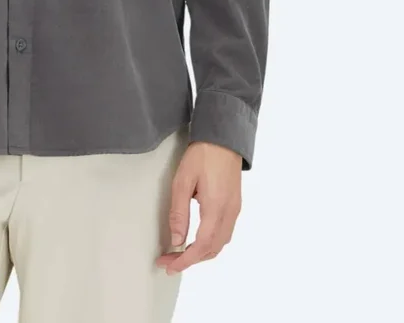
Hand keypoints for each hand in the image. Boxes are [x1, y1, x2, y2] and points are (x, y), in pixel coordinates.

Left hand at [155, 141, 241, 274]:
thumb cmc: (202, 155)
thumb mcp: (183, 181)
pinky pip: (224, 233)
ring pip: (220, 244)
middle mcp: (229, 213)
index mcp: (216, 208)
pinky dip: (210, 244)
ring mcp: (235, 210)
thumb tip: (176, 240)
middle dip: (190, 260)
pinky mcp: (235, 205)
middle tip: (169, 261)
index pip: (202, 246)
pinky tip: (196, 240)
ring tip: (179, 253)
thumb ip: (179, 212)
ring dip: (201, 253)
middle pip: (212, 250)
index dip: (185, 261)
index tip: (169, 266)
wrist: (224, 138)